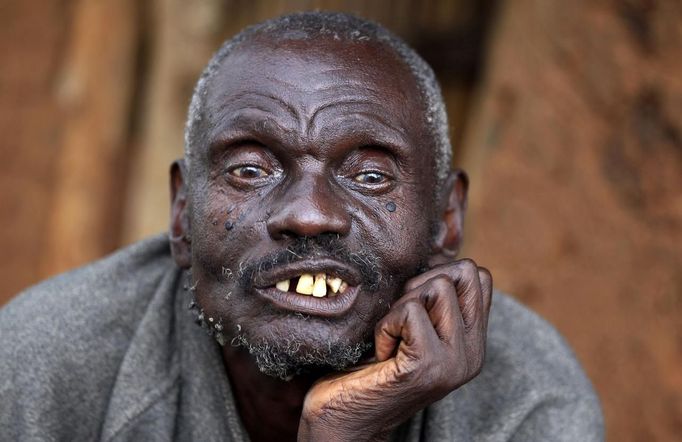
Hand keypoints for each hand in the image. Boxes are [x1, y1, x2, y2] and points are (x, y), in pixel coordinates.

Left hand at [298, 259, 492, 441]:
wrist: (345, 419)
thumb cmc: (369, 366)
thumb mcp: (413, 329)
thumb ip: (433, 301)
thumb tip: (436, 254)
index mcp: (473, 343)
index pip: (479, 276)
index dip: (438, 274)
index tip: (412, 305)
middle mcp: (473, 353)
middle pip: (466, 271)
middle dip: (423, 283)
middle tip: (400, 319)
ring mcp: (454, 362)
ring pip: (439, 286)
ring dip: (402, 304)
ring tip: (390, 337)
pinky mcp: (428, 367)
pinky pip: (409, 312)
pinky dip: (385, 325)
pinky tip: (380, 352)